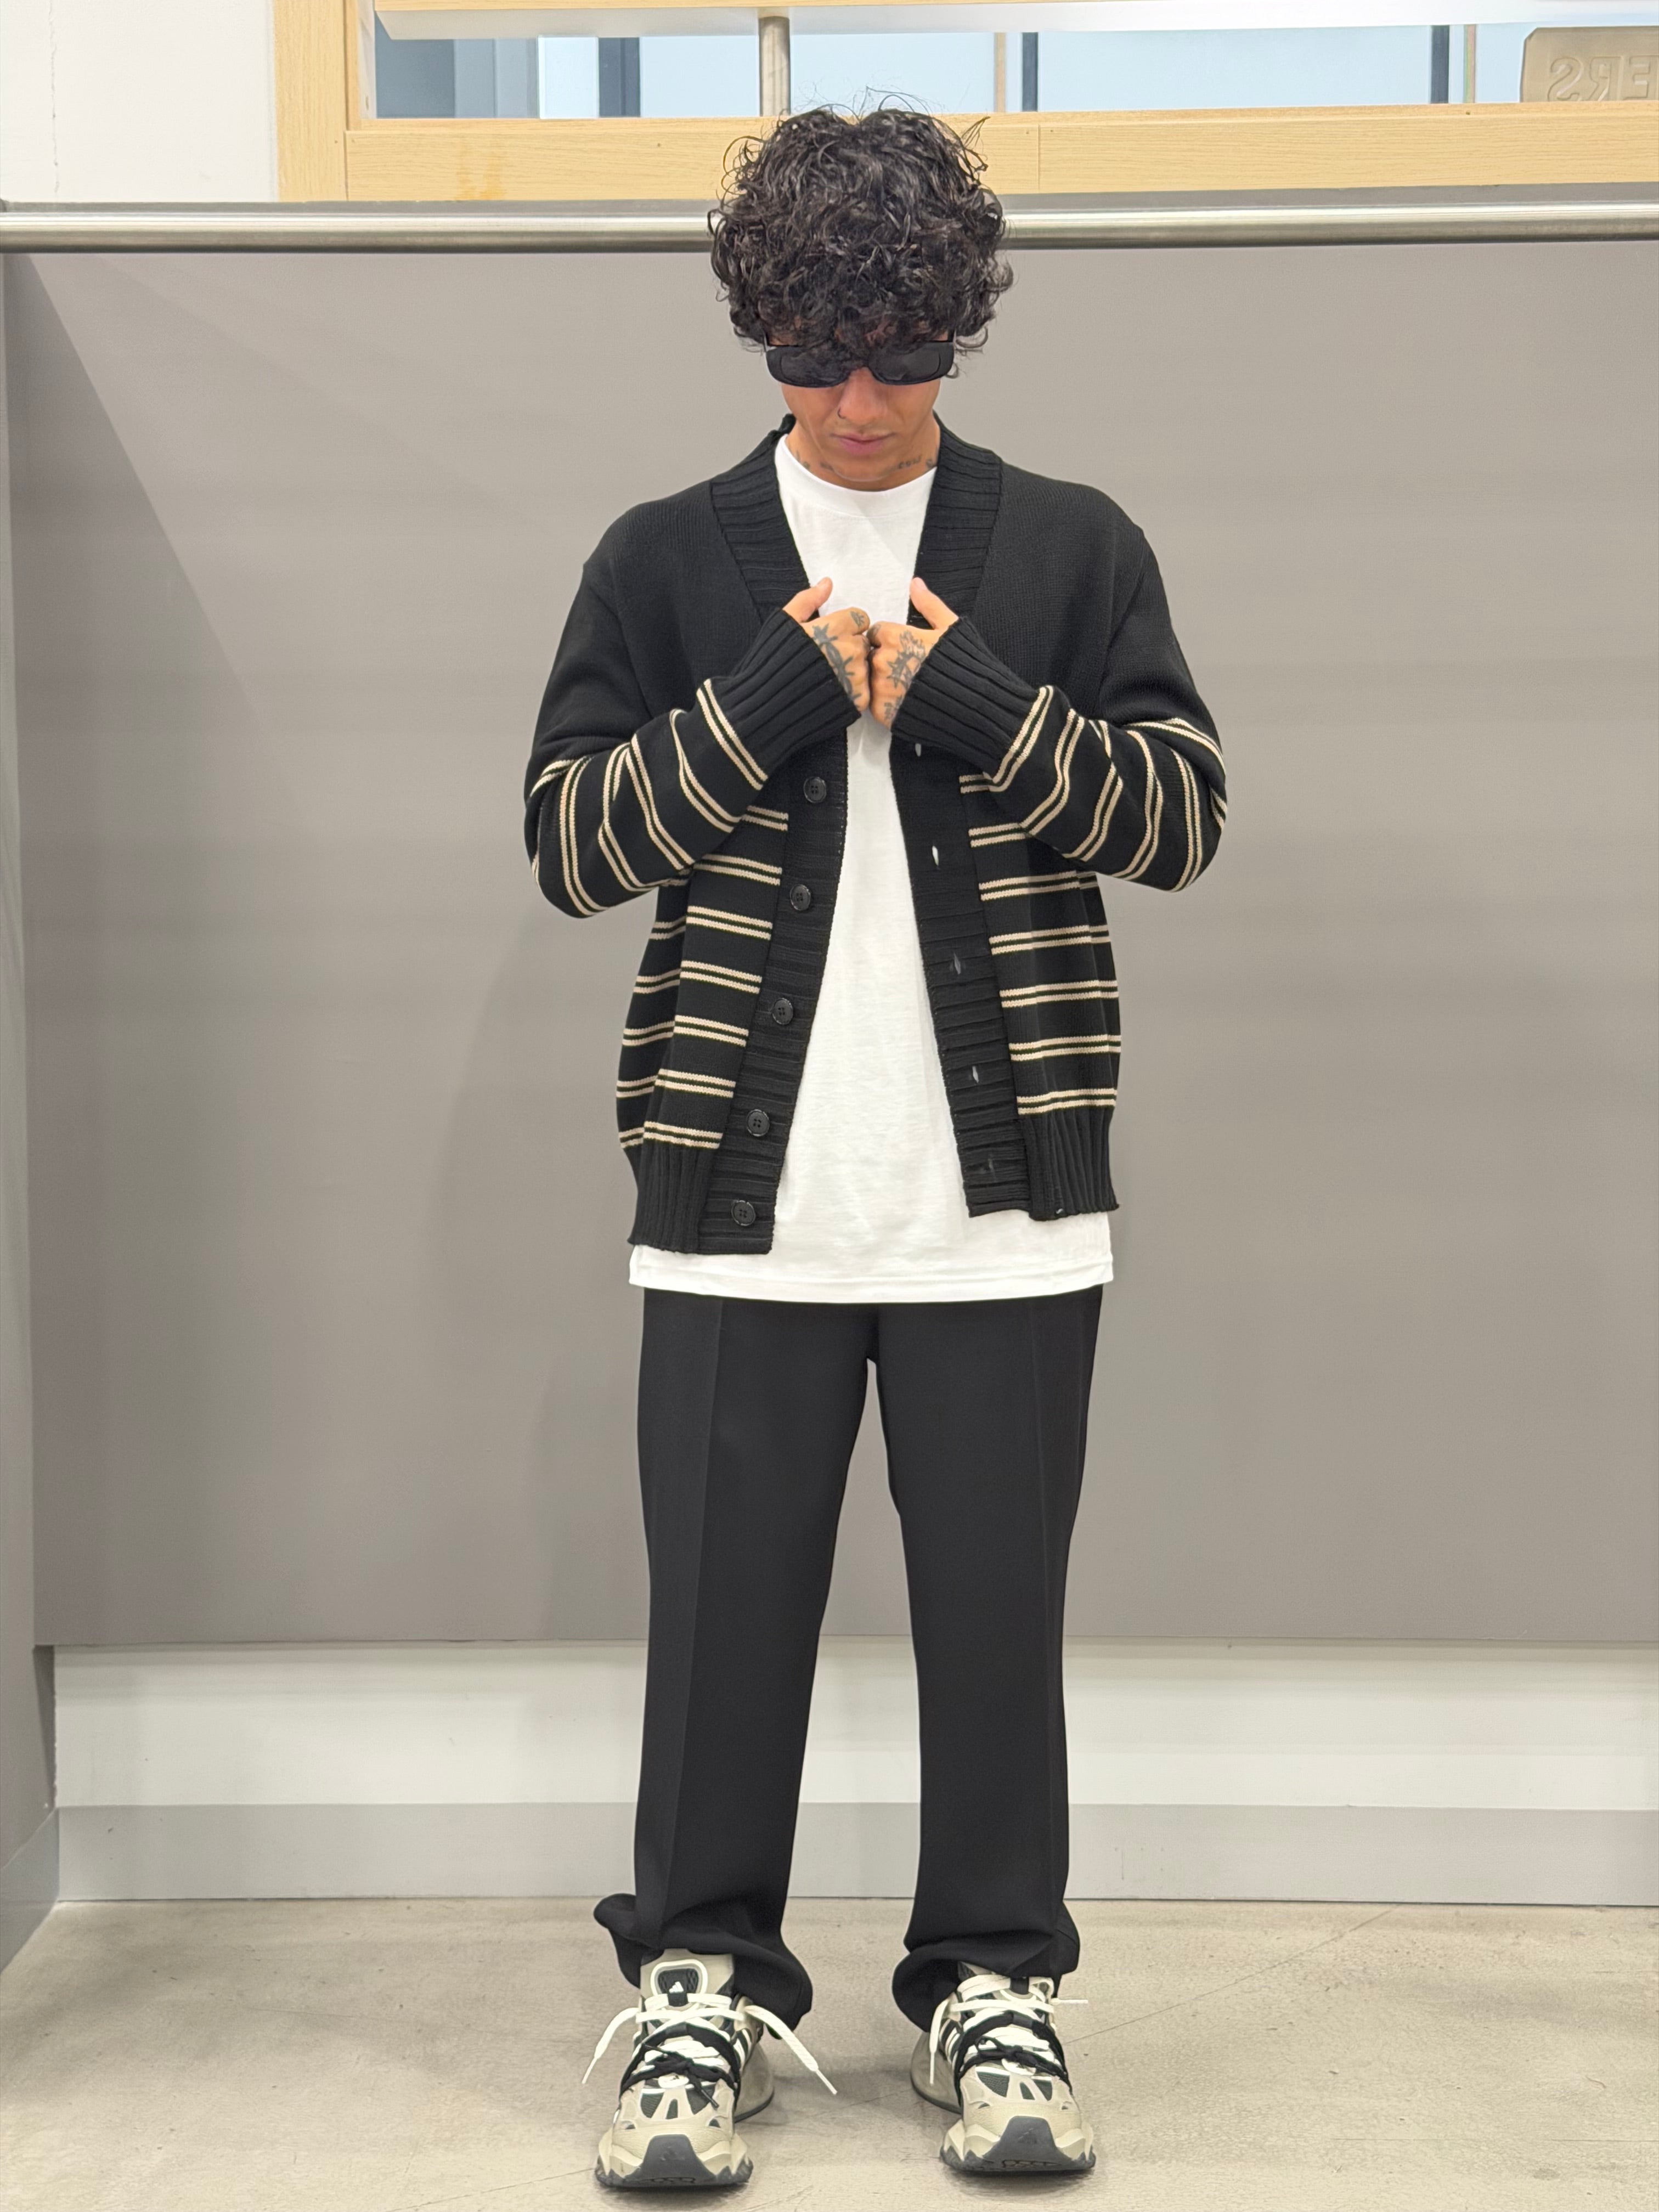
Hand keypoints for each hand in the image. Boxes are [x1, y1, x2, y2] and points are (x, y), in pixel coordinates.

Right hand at [785, 576, 871, 716]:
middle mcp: (851, 650)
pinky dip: (851, 692)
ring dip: (851, 670)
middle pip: (862, 642)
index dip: (846, 627)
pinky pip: (863, 691)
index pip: (860, 618)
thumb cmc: (772, 662)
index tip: (831, 637)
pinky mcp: (857, 700)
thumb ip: (808, 600)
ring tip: (826, 679)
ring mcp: (856, 676)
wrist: (766, 706)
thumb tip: (827, 582)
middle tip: (826, 660)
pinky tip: (831, 693)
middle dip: (848, 648)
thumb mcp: (784, 622)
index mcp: (836, 627)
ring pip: (864, 667)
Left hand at [868, 580, 958, 728]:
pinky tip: (907, 703)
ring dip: (885, 683)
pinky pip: (877, 705)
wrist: (973, 706)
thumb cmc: (964, 664)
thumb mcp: (950, 627)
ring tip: (910, 688)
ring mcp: (880, 689)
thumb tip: (915, 583)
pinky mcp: (883, 713)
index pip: (877, 633)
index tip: (906, 649)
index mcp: (894, 636)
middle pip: (873, 656)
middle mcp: (882, 661)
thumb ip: (928, 604)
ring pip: (872, 681)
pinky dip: (888, 704)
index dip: (891, 640)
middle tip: (910, 670)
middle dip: (887, 661)